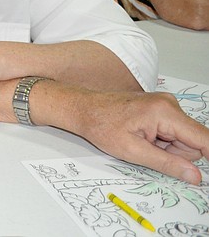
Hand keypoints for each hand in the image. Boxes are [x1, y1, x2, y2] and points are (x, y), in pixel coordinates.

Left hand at [73, 90, 208, 184]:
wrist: (84, 108)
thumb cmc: (101, 125)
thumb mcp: (133, 151)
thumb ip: (167, 164)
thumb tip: (194, 176)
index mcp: (165, 112)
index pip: (204, 138)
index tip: (208, 175)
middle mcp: (170, 104)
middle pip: (194, 143)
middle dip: (175, 153)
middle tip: (146, 149)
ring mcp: (166, 105)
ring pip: (184, 139)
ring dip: (166, 147)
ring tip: (141, 140)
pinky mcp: (162, 108)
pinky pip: (174, 132)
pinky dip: (161, 140)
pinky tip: (142, 135)